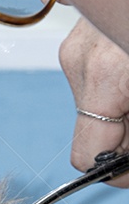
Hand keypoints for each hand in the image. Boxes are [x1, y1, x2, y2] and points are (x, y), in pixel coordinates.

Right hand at [60, 18, 128, 186]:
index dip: (113, 169)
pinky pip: (95, 76)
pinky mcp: (82, 34)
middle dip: (122, 137)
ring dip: (122, 108)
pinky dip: (119, 84)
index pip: (86, 155)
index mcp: (105, 77)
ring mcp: (79, 44)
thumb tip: (124, 167)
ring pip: (94, 103)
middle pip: (91, 130)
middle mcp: (82, 61)